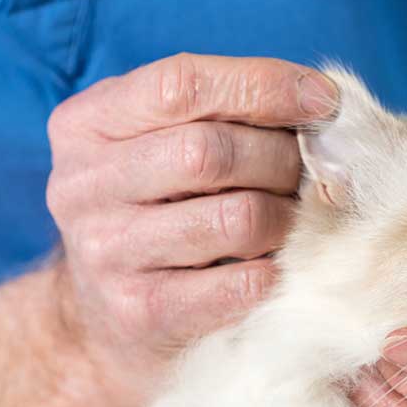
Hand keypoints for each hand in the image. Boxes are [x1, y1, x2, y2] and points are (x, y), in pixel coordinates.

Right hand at [45, 53, 338, 406]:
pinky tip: (276, 263)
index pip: (182, 85)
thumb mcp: (161, 145)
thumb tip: (320, 103)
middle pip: (210, 151)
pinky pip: (241, 283)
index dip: (264, 85)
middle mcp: (83, 185)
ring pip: (237, 217)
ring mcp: (106, 252)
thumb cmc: (156, 211)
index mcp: (86, 124)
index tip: (323, 100)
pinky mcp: (141, 312)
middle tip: (310, 174)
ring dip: (286, 217)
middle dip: (281, 158)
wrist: (105, 322)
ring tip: (293, 219)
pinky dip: (276, 270)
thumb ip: (222, 113)